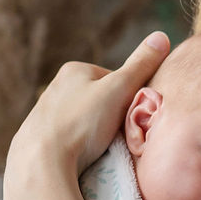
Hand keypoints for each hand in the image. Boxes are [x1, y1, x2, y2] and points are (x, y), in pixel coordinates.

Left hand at [4, 32, 171, 199]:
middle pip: (100, 101)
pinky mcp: (39, 137)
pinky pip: (70, 139)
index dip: (128, 99)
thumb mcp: (119, 90)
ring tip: (97, 150)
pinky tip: (80, 158)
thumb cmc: (82, 123)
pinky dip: (78, 147)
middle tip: (116, 138)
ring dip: (95, 134)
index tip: (129, 118)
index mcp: (74, 69)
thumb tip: (161, 36)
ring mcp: (45, 113)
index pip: (115, 80)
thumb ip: (141, 65)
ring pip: (85, 121)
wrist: (40, 162)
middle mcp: (56, 86)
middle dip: (111, 118)